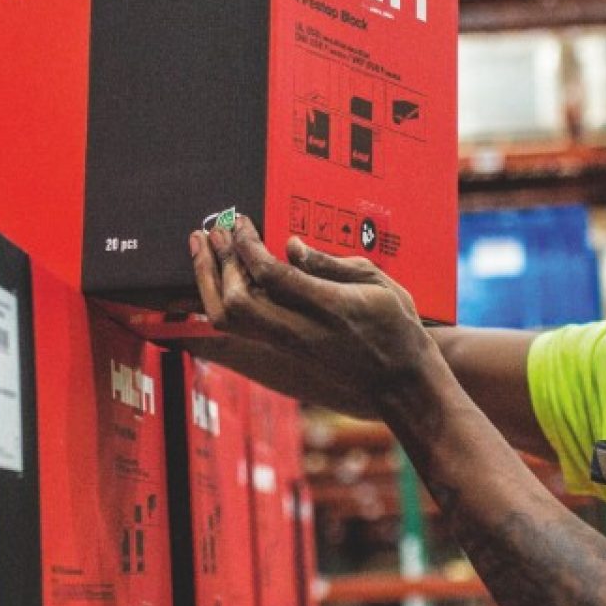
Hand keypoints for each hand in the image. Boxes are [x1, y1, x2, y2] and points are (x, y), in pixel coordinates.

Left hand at [188, 215, 443, 417]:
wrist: (401, 382)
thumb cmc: (397, 326)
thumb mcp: (378, 283)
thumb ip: (331, 264)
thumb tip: (291, 246)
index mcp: (330, 308)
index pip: (271, 276)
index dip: (247, 247)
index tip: (238, 223)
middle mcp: (302, 331)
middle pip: (237, 303)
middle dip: (217, 263)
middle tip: (214, 231)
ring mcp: (289, 345)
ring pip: (230, 320)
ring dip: (210, 281)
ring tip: (204, 249)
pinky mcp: (284, 351)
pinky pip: (240, 326)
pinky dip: (222, 297)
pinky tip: (220, 275)